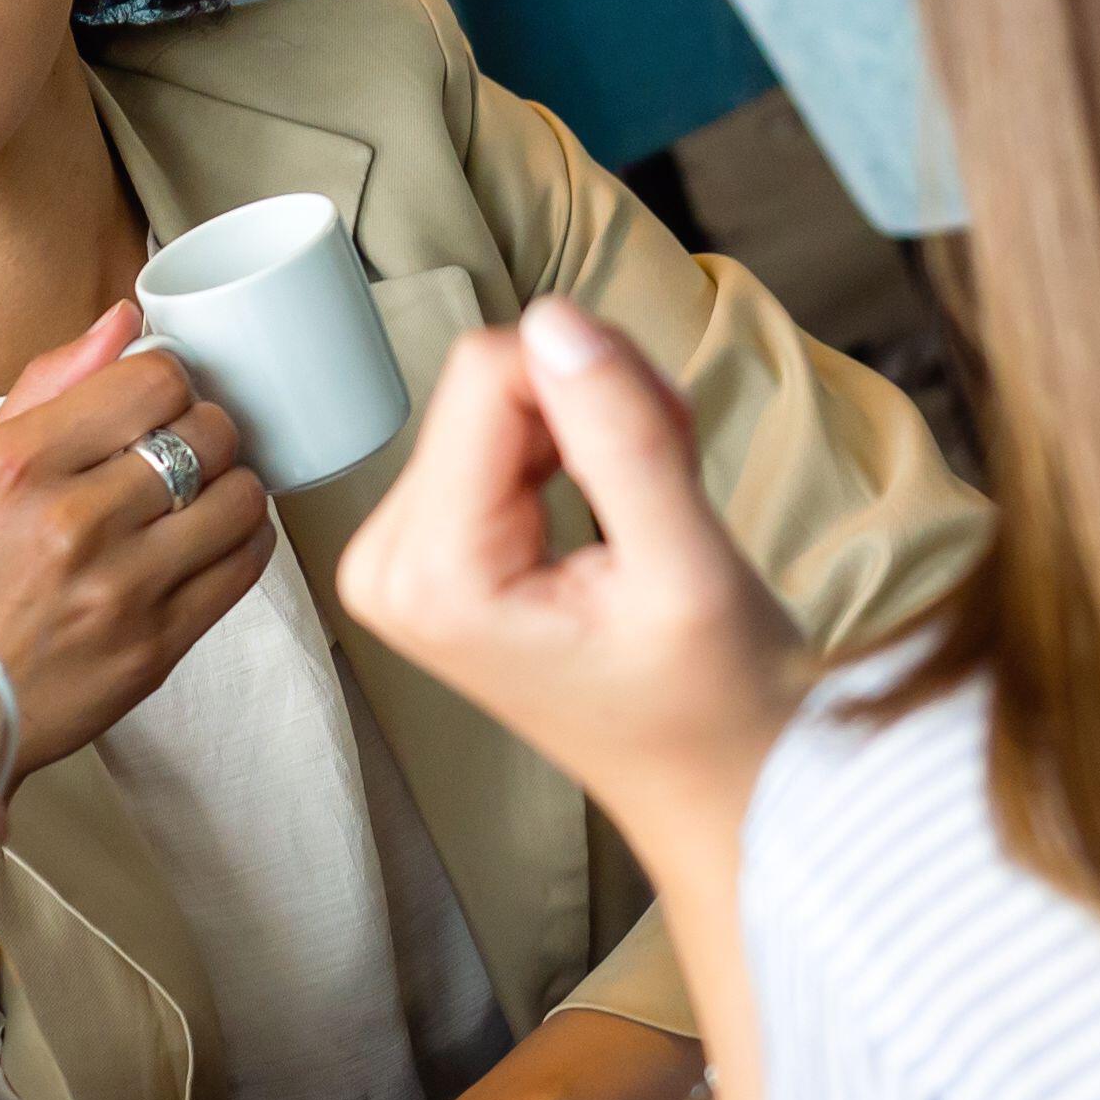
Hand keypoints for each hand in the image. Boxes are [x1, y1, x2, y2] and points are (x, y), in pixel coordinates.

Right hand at [0, 298, 276, 779]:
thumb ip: (49, 388)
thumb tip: (124, 321)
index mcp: (18, 466)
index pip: (154, 379)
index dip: (169, 382)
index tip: (160, 402)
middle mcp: (71, 523)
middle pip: (207, 431)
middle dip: (205, 429)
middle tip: (185, 448)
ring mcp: (120, 588)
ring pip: (240, 494)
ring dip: (232, 484)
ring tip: (202, 494)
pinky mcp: (156, 646)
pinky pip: (246, 564)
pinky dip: (244, 539)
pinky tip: (214, 537)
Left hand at [336, 296, 810, 895]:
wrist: (711, 782)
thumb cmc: (711, 704)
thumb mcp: (686, 567)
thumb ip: (622, 436)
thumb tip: (557, 317)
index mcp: (433, 577)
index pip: (490, 374)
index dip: (599, 385)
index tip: (665, 449)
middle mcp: (388, 566)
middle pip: (488, 382)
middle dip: (594, 411)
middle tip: (666, 494)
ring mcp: (401, 558)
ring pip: (499, 396)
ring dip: (595, 432)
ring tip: (650, 517)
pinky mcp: (430, 547)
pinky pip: (497, 429)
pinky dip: (577, 452)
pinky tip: (620, 519)